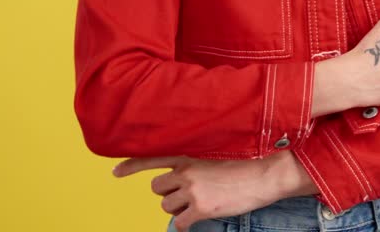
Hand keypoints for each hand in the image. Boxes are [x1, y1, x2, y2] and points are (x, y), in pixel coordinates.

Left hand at [112, 153, 303, 230]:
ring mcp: (193, 190)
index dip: (131, 165)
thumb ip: (194, 162)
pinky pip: (180, 223)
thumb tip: (180, 178)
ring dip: (179, 208)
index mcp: (189, 154)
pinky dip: (187, 225)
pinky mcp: (201, 208)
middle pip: (157, 188)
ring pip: (166, 206)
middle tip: (186, 194)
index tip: (115, 172)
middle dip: (168, 194)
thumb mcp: (215, 154)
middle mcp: (186, 170)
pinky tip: (197, 220)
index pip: (152, 158)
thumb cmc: (244, 165)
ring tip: (199, 203)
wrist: (264, 175)